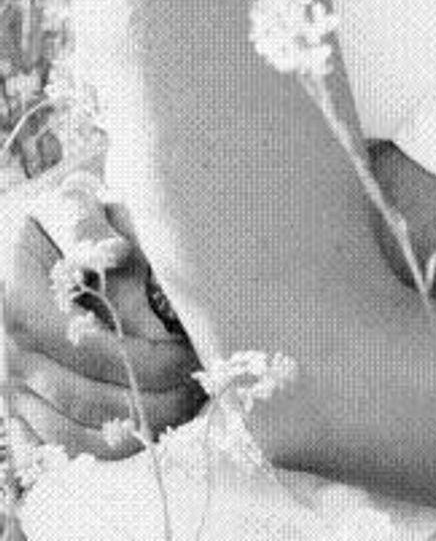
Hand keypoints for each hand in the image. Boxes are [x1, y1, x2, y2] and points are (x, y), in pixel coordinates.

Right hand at [1, 173, 203, 459]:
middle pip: (91, 397)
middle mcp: (10, 355)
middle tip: (201, 382)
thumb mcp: (70, 206)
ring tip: (187, 403)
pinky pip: (65, 446)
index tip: (192, 350)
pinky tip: (152, 424)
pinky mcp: (19, 410)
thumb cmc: (58, 223)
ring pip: (81, 430)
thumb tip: (119, 256)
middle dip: (156, 395)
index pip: (94, 347)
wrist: (17, 250)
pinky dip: (112, 445)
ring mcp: (13, 389)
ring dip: (141, 424)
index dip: (150, 357)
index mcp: (20, 303)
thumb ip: (91, 229)